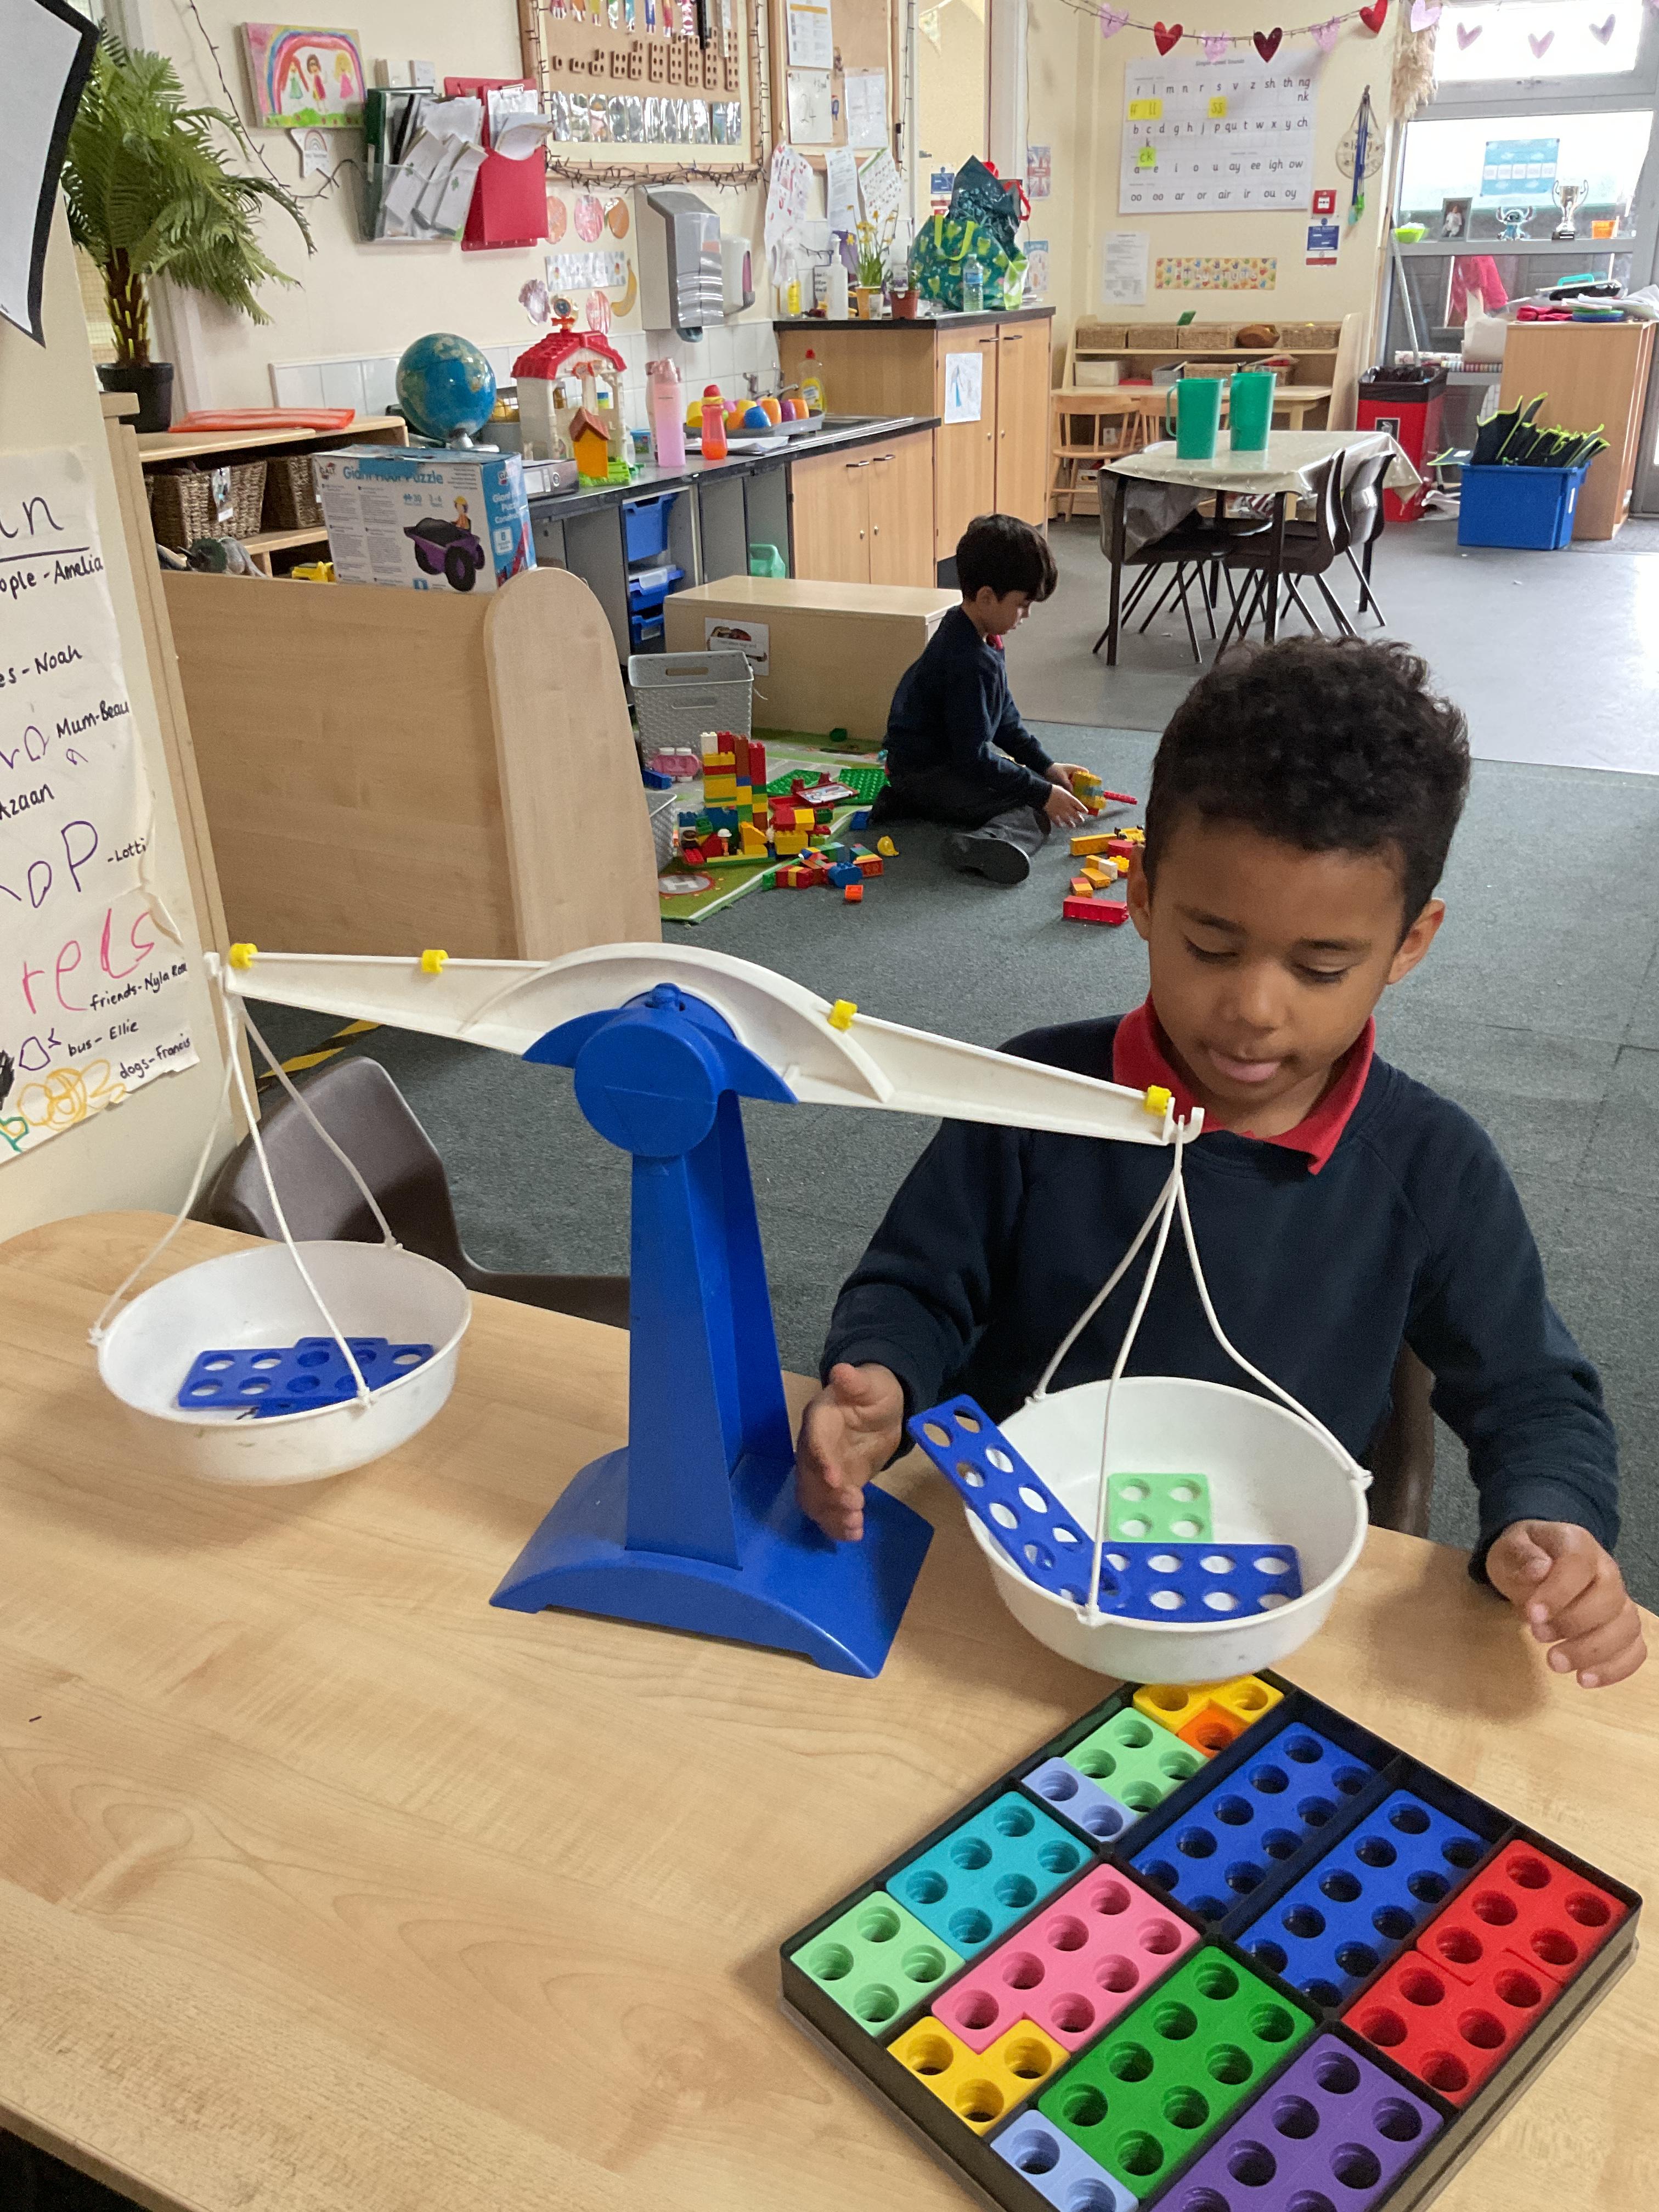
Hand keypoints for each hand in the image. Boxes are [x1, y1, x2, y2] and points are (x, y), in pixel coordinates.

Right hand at [795, 1361, 905, 1541]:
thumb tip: (841, 1371)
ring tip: (854, 1526)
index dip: (822, 1461)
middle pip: (810, 1477)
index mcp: (819, 1419)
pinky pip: (827, 1509)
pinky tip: (853, 1535)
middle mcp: (813, 1448)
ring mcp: (822, 1471)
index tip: (836, 1479)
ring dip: (831, 1515)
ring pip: (815, 1498)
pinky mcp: (835, 1488)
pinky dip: (836, 1525)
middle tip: (856, 1506)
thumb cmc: (873, 1393)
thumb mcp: (870, 1383)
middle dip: (829, 1495)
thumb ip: (855, 1382)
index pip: (815, 1442)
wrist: (877, 1409)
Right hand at [1043, 779, 1089, 827]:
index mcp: (1070, 799)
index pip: (1079, 805)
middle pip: (1074, 814)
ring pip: (1067, 819)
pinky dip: (1059, 824)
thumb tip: (1071, 796)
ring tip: (1073, 826)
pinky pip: (1057, 821)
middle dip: (1079, 818)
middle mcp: (1067, 807)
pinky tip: (1060, 826)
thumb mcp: (1063, 790)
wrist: (1044, 793)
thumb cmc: (1053, 789)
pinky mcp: (1053, 815)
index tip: (1086, 812)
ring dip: (1070, 823)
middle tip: (1082, 821)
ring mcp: (1060, 812)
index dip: (1083, 809)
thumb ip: (1068, 795)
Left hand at [1051, 762, 1091, 792]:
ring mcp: (1069, 777)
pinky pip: (1070, 786)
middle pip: (1082, 779)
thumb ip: (1068, 785)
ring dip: (1078, 788)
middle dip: (1084, 786)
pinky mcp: (1065, 781)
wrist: (1045, 769)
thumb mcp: (1062, 778)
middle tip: (1087, 793)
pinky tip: (1072, 796)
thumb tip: (1072, 793)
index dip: (1089, 778)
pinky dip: (1072, 789)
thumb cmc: (1055, 770)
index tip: (1092, 785)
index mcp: (1075, 769)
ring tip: (1081, 796)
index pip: (1085, 772)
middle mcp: (1073, 773)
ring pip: (1076, 783)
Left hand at [1485, 1521, 1646, 1687]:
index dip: (1559, 1592)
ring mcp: (1619, 1599)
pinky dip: (1615, 1668)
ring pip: (1626, 1627)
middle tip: (1537, 1636)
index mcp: (1577, 1544)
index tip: (1533, 1615)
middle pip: (1609, 1599)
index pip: (1579, 1563)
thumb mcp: (1509, 1551)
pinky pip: (1635, 1649)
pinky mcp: (1622, 1627)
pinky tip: (1584, 1679)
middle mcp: (1607, 1570)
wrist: (1535, 1563)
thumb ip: (1522, 1558)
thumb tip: (1539, 1570)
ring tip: (1556, 1664)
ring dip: (1593, 1652)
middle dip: (1573, 1624)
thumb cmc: (1523, 1559)